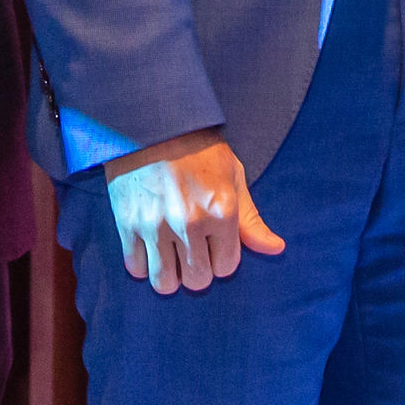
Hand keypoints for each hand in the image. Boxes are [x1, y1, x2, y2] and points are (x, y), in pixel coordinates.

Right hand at [104, 128, 283, 294]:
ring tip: (171, 258)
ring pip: (165, 283)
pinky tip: (149, 249)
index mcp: (221, 211)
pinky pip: (136, 268)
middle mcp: (190, 223)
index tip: (214, 245)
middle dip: (198, 270)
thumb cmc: (199, 149)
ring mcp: (157, 225)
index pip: (226, 267)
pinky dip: (143, 265)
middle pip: (198, 280)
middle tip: (193, 252)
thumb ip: (251, 219)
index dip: (222, 259)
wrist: (153, 122)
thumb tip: (276, 249)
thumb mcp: (233, 176)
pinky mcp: (128, 223)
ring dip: (170, 275)